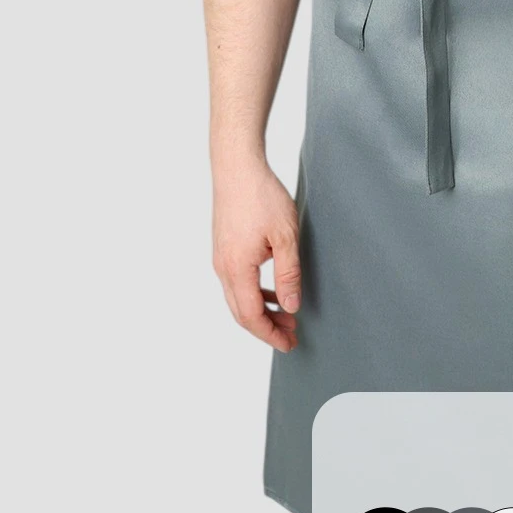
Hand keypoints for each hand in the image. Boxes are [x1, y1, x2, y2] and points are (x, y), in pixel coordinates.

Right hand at [212, 158, 301, 351]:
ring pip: (237, 298)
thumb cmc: (261, 196)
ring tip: (286, 314)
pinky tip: (272, 291)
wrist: (236, 167)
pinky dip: (254, 293)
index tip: (289, 344)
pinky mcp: (223, 248)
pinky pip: (236, 282)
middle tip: (291, 335)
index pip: (251, 316)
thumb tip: (291, 307)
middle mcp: (222, 268)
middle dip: (266, 328)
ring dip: (261, 310)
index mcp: (237, 269)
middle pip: (241, 313)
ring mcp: (220, 258)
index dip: (270, 334)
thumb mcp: (285, 236)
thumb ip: (288, 274)